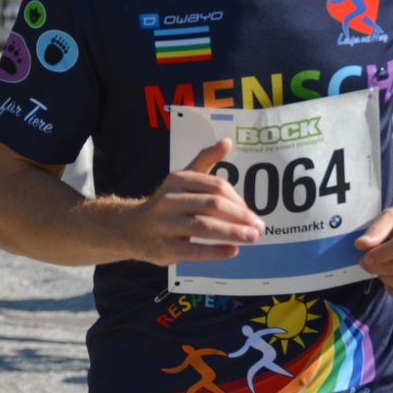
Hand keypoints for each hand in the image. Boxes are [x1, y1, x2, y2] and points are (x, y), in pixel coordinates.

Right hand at [125, 139, 263, 264]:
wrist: (132, 229)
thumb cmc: (168, 203)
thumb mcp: (183, 178)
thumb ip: (206, 160)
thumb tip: (227, 141)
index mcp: (178, 180)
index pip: (216, 187)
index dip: (238, 201)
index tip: (253, 215)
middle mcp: (169, 199)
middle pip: (212, 205)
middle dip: (240, 217)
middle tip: (260, 227)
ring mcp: (164, 224)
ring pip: (204, 226)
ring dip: (233, 232)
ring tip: (253, 238)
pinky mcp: (164, 247)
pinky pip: (193, 250)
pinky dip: (215, 251)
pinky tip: (233, 251)